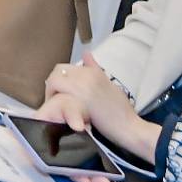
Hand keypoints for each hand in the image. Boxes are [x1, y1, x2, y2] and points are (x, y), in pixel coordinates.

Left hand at [37, 60, 156, 159]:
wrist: (129, 127)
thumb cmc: (122, 110)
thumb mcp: (109, 85)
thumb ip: (95, 69)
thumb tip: (86, 54)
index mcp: (94, 72)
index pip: (65, 68)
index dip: (60, 79)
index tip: (62, 92)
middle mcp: (86, 75)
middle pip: (57, 72)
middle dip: (53, 84)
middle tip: (56, 99)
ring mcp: (82, 87)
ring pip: (54, 81)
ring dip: (51, 92)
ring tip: (56, 105)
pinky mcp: (79, 101)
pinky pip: (57, 94)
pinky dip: (53, 100)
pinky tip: (58, 111)